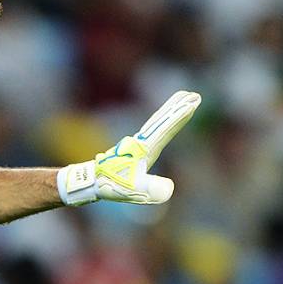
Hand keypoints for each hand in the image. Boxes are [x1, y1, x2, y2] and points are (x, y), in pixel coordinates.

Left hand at [57, 91, 201, 205]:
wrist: (89, 181)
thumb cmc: (110, 185)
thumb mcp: (132, 190)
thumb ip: (150, 188)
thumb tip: (169, 189)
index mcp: (144, 147)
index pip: (165, 128)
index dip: (179, 115)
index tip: (193, 101)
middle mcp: (141, 142)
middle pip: (161, 120)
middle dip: (177, 107)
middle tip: (192, 94)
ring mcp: (137, 144)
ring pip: (156, 122)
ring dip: (170, 111)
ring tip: (182, 100)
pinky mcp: (134, 149)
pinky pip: (152, 130)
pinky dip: (161, 122)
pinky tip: (163, 123)